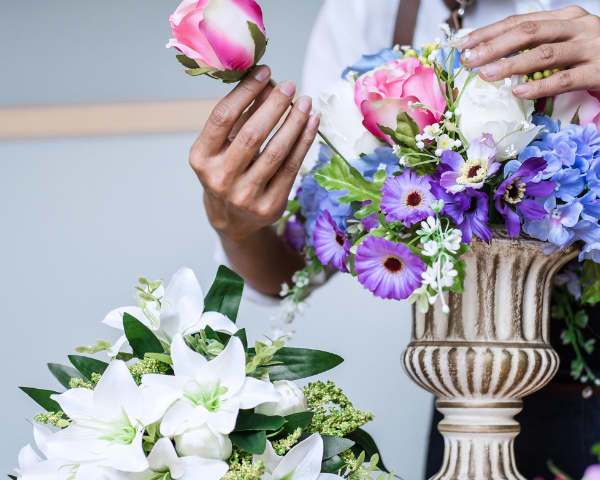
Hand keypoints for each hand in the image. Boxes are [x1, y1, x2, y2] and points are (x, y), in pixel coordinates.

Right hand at [190, 65, 319, 246]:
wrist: (233, 220)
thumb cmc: (227, 172)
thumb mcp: (224, 145)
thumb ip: (241, 115)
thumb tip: (266, 83)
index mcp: (201, 158)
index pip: (222, 117)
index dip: (245, 91)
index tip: (264, 72)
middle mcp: (220, 178)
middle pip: (252, 134)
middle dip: (274, 106)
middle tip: (290, 86)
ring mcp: (245, 195)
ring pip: (276, 151)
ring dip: (295, 122)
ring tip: (305, 102)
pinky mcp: (268, 205)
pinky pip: (291, 167)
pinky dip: (304, 142)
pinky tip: (311, 123)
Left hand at [459, 6, 599, 98]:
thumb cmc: (594, 56)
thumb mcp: (567, 42)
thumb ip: (538, 46)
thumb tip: (493, 59)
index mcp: (566, 17)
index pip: (520, 22)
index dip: (489, 33)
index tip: (464, 45)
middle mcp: (578, 28)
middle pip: (529, 32)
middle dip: (495, 46)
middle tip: (469, 59)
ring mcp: (590, 48)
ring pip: (545, 54)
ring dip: (512, 64)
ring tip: (486, 74)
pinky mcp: (598, 71)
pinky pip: (565, 79)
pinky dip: (539, 85)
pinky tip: (518, 90)